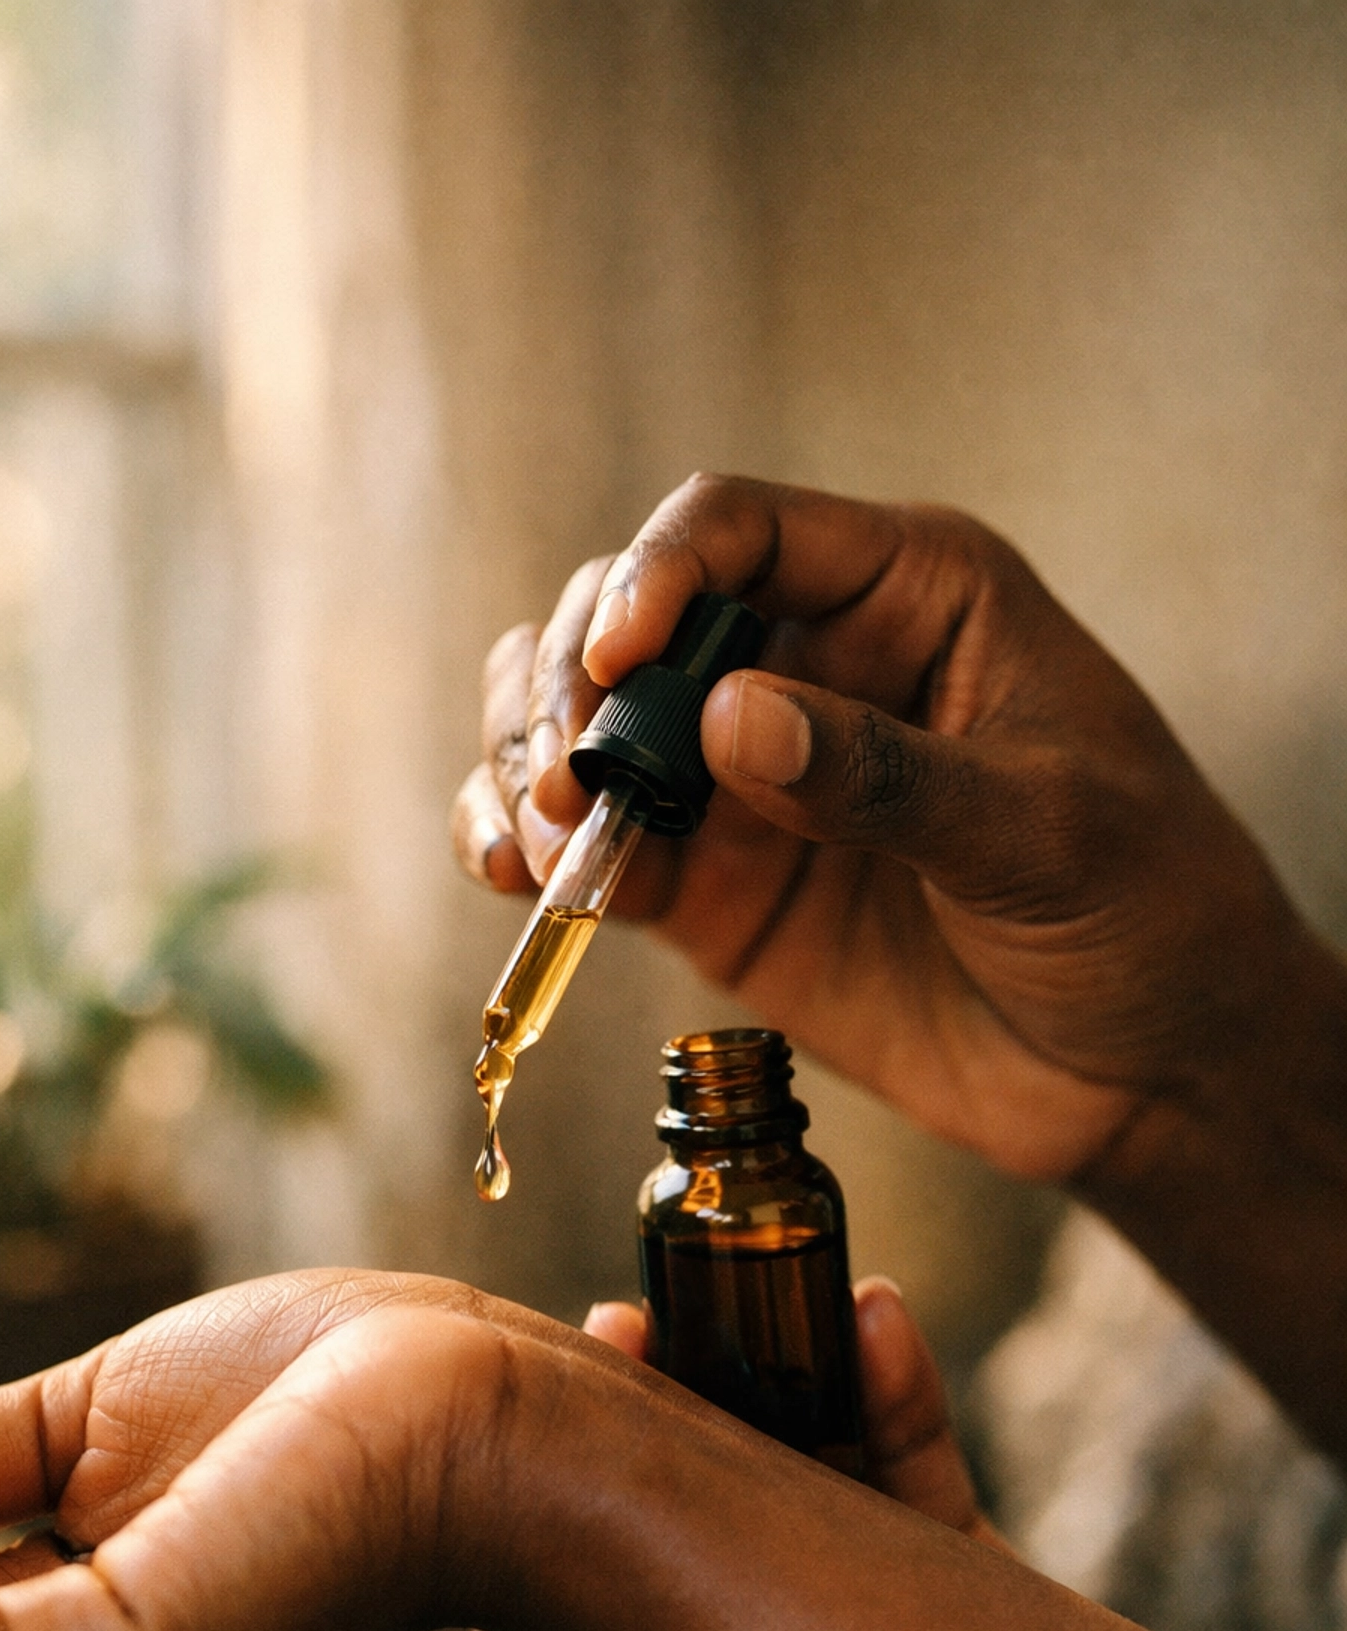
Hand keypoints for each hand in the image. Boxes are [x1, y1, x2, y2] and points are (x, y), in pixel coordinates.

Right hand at [453, 476, 1307, 1184]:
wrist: (1149, 1066)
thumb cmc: (1144, 908)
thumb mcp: (1044, 832)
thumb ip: (886, 775)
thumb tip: (725, 720)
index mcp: (910, 595)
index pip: (743, 529)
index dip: (658, 574)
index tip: (618, 661)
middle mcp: (808, 665)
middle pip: (629, 615)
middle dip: (570, 682)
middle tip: (570, 779)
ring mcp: (749, 779)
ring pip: (585, 721)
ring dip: (530, 761)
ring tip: (538, 837)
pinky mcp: (716, 887)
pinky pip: (593, 843)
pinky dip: (529, 849)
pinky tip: (518, 875)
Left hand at [472, 1279, 1068, 1630]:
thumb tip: (489, 1597)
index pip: (570, 1595)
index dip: (548, 1491)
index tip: (547, 1391)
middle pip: (683, 1516)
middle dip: (665, 1413)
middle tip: (641, 1314)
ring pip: (796, 1480)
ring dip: (780, 1385)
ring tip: (756, 1292)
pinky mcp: (950, 1599)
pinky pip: (909, 1484)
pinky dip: (893, 1404)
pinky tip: (878, 1324)